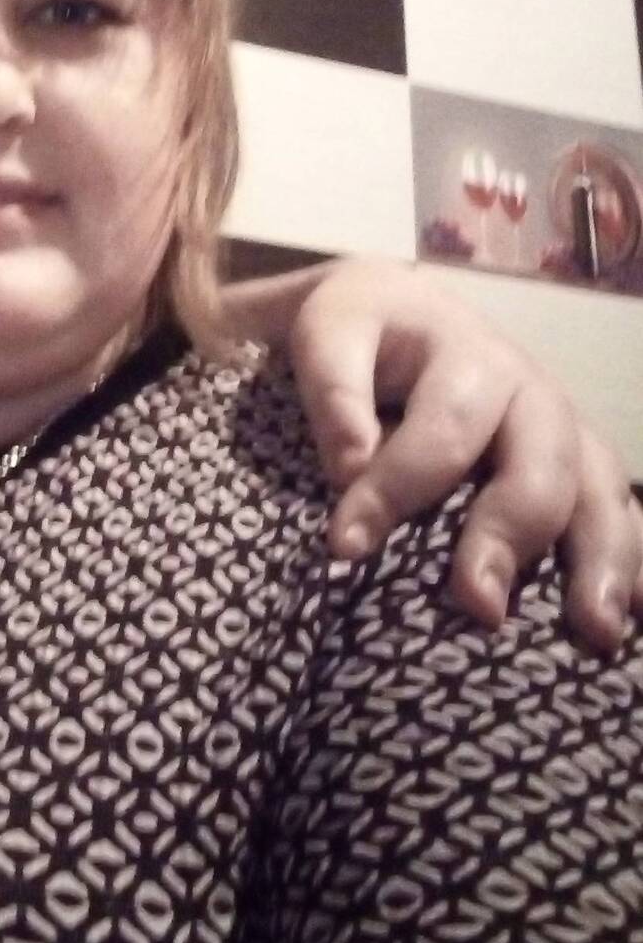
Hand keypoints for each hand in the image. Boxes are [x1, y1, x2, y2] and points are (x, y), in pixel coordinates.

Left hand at [284, 258, 641, 652]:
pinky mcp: (576, 456)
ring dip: (600, 558)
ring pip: (597, 484)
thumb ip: (333, 392)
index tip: (346, 546)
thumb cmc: (359, 332)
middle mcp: (521, 382)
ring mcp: (557, 420)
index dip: (395, 486)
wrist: (397, 313)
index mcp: (462, 348)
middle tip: (477, 605)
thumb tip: (351, 465)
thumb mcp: (328, 334)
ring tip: (594, 629)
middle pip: (538, 459)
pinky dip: (629, 559)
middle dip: (510, 533)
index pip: (440, 423)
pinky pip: (617, 504)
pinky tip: (629, 616)